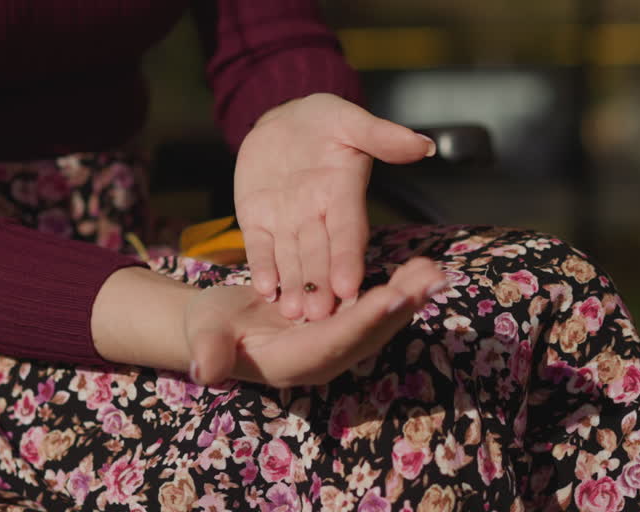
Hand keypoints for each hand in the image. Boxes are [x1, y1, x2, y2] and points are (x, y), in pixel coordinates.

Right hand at [184, 257, 445, 387]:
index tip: (392, 298)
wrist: (216, 329)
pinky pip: (374, 307)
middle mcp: (325, 358)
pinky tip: (421, 268)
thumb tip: (204, 370)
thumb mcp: (204, 336)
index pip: (336, 341)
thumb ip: (209, 353)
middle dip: (402, 307)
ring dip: (409, 296)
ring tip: (436, 271)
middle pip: (369, 333)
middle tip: (433, 281)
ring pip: (378, 320)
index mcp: (296, 362)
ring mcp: (336, 343)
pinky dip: (399, 288)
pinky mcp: (341, 325)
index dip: (364, 321)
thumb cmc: (208, 329)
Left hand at [235, 93, 435, 321]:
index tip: (349, 285)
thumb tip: (424, 146)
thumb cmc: (324, 120)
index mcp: (343, 193)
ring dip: (293, 286)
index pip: (348, 230)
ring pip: (291, 259)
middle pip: (320, 254)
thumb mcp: (350, 120)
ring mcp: (287, 220)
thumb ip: (382, 136)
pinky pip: (260, 247)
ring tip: (294, 314)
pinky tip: (264, 289)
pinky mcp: (257, 220)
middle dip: (320, 285)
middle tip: (320, 316)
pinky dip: (262, 267)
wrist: (283, 122)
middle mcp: (317, 215)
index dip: (347, 258)